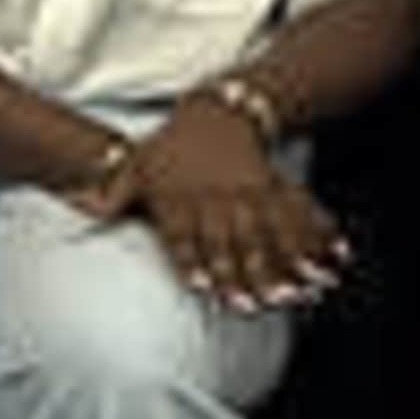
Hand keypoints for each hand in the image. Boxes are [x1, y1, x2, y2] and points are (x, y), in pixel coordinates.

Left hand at [106, 104, 346, 314]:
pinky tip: (338, 256)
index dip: (194, 263)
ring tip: (304, 291)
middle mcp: (216, 199)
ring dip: (289, 264)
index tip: (204, 289)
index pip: (185, 237)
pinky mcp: (276, 187)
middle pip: (232, 243)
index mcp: (180, 200)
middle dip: (246, 276)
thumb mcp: (136, 165)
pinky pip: (299, 213)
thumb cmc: (168, 147)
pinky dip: (319, 235)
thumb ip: (113, 194)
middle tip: (258, 306)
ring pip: (270, 233)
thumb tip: (81, 208)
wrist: (214, 112)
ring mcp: (249, 194)